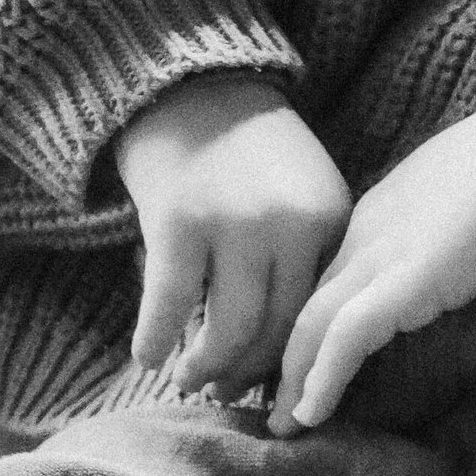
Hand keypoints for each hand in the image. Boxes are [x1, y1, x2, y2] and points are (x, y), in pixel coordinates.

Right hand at [115, 77, 351, 397]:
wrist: (188, 81)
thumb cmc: (248, 147)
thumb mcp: (304, 191)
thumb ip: (306, 254)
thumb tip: (293, 343)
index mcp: (328, 220)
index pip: (318, 312)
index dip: (294, 359)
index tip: (278, 388)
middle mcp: (287, 226)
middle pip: (275, 329)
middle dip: (249, 373)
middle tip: (228, 394)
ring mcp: (232, 225)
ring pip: (227, 327)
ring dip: (205, 366)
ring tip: (190, 381)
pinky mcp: (176, 222)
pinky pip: (167, 303)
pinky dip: (155, 338)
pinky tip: (147, 359)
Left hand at [272, 81, 475, 431]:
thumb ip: (457, 220)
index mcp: (385, 208)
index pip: (334, 274)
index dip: (316, 320)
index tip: (304, 359)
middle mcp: (368, 231)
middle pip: (309, 300)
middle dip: (287, 354)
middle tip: (273, 400)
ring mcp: (380, 255)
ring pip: (312, 324)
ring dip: (294, 379)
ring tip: (284, 424)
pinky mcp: (401, 284)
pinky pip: (343, 340)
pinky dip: (321, 380)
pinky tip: (312, 415)